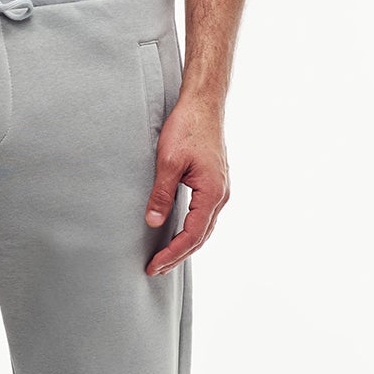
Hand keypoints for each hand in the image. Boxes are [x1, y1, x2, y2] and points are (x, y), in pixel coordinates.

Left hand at [143, 91, 228, 275]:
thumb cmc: (187, 127)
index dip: (172, 254)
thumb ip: (161, 194)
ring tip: (164, 258)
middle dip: (178, 255)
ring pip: (204, 228)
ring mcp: (220, 189)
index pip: (192, 235)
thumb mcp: (168, 162)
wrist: (204, 104)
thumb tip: (153, 222)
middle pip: (200, 237)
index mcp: (212, 193)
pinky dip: (191, 230)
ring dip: (185, 245)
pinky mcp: (215, 183)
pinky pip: (205, 216)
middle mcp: (221, 195)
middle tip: (155, 269)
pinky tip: (178, 233)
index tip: (154, 266)